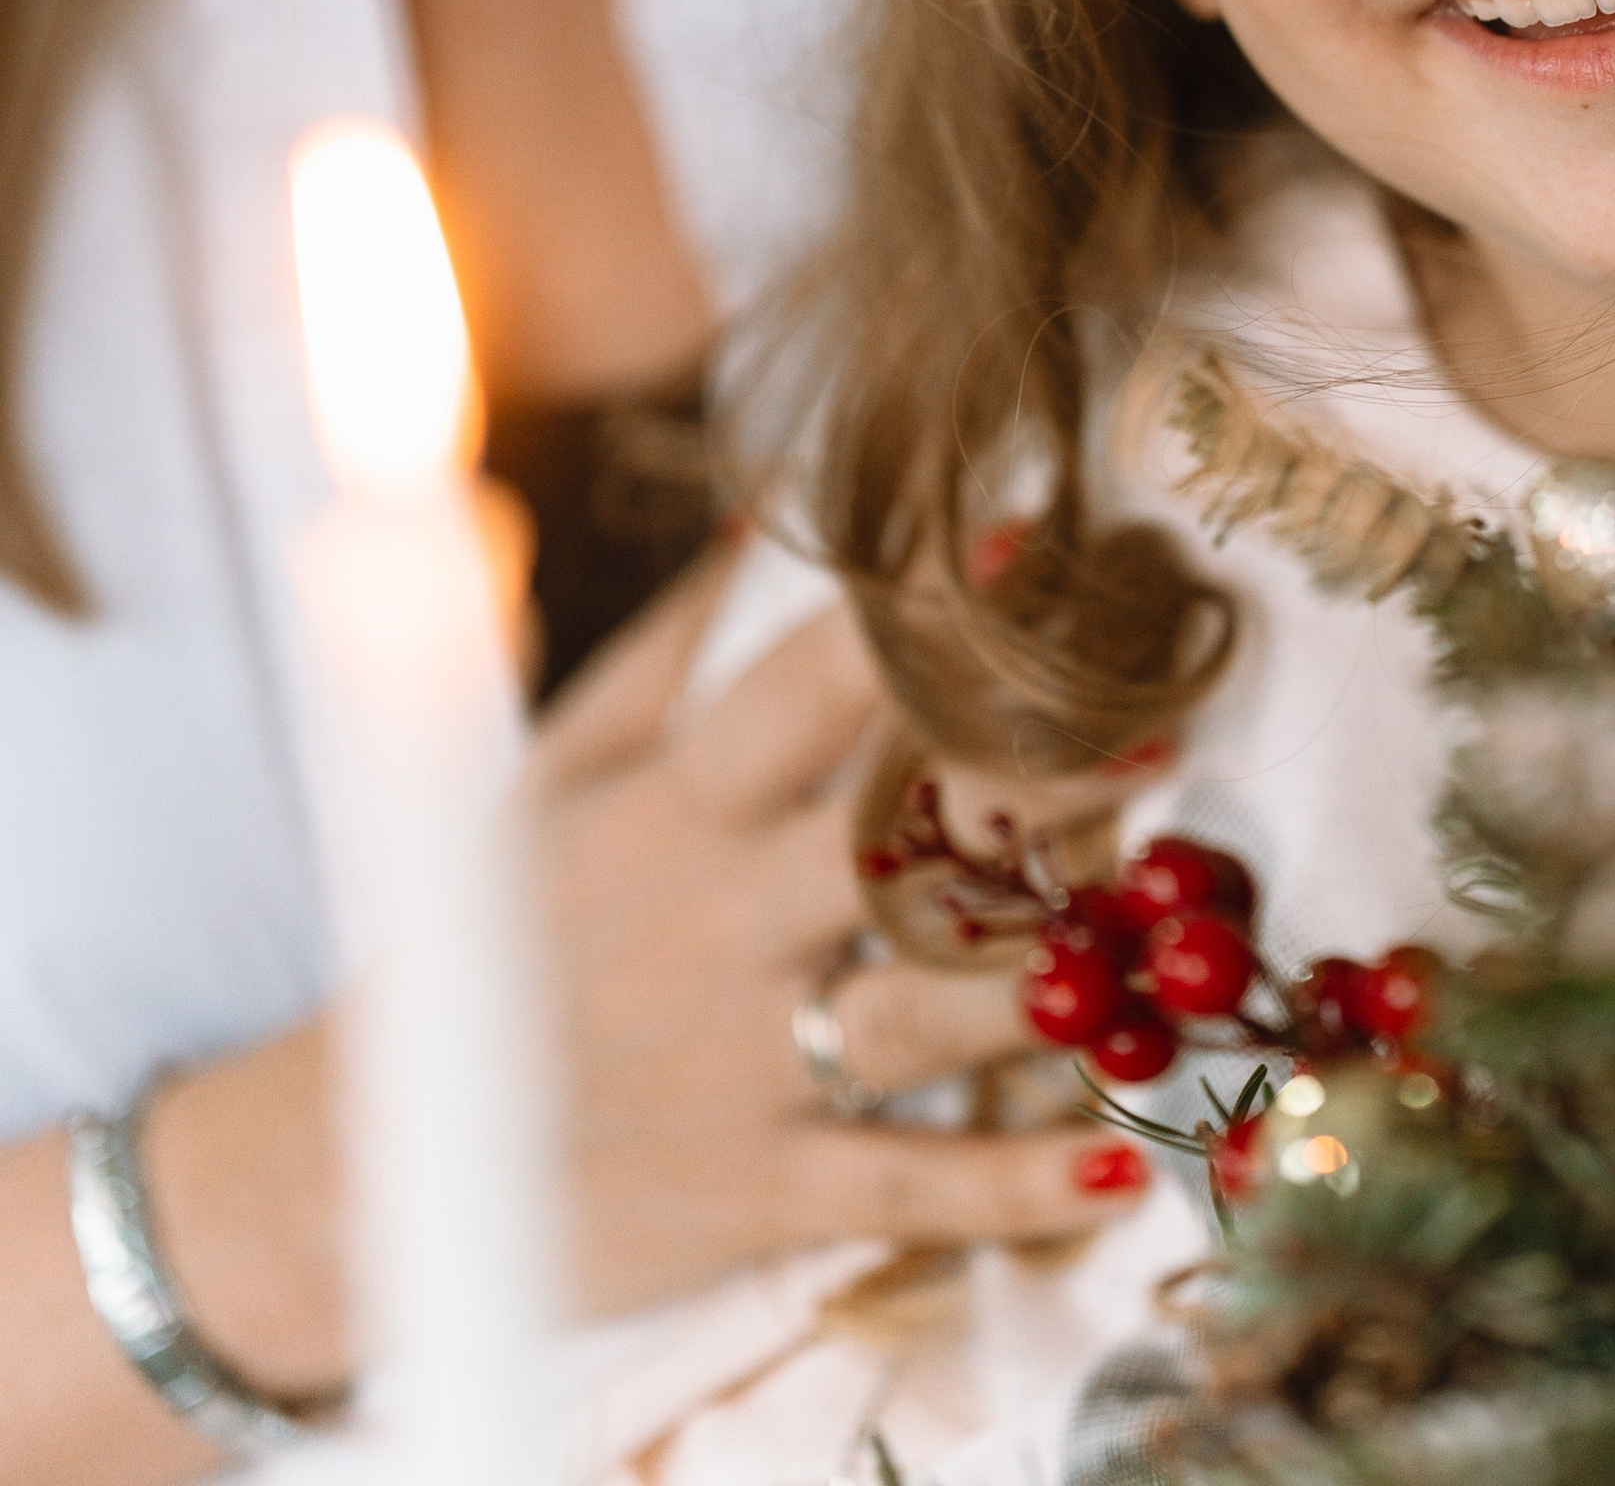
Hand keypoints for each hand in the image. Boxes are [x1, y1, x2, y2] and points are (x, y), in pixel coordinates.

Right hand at [528, 560, 1143, 1313]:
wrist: (368, 1161)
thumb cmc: (484, 941)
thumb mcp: (550, 777)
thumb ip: (668, 649)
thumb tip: (766, 507)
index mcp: (673, 807)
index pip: (809, 690)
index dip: (920, 617)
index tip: (1032, 546)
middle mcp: (718, 924)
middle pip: (892, 840)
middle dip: (1023, 789)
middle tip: (1156, 727)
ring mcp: (742, 1062)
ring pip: (919, 1012)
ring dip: (1047, 974)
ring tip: (1164, 927)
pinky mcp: (758, 1189)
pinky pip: (903, 1188)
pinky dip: (1015, 1186)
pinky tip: (1125, 1158)